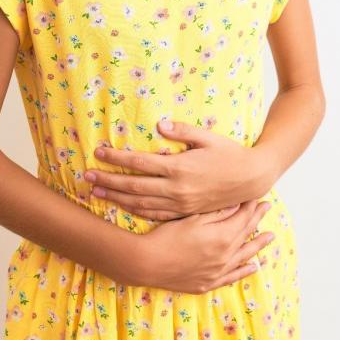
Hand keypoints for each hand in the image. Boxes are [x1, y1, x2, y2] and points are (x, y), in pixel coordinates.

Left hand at [84, 119, 275, 220]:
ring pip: (141, 203)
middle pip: (134, 186)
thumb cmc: (230, 154)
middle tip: (87, 177)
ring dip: (116, 198)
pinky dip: (136, 211)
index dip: (117, 158)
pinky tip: (123, 206)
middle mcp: (177, 188)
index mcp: (180, 168)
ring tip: (97, 192)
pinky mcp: (185, 212)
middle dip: (108, 181)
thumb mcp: (209, 137)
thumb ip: (183, 131)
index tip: (99, 153)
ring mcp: (180, 203)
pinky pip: (155, 214)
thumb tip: (159, 125)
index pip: (140, 163)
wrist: (252, 179)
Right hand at [129, 199, 274, 293]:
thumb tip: (238, 204)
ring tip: (270, 237)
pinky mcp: (208, 283)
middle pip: (246, 234)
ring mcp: (218, 272)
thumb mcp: (193, 218)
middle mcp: (226, 256)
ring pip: (244, 256)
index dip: (252, 206)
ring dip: (257, 245)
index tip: (259, 197)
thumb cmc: (167, 236)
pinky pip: (232, 277)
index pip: (244, 218)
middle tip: (267, 208)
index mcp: (223, 237)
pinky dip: (244, 271)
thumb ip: (218, 213)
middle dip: (257, 219)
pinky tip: (253, 267)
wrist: (148, 263)